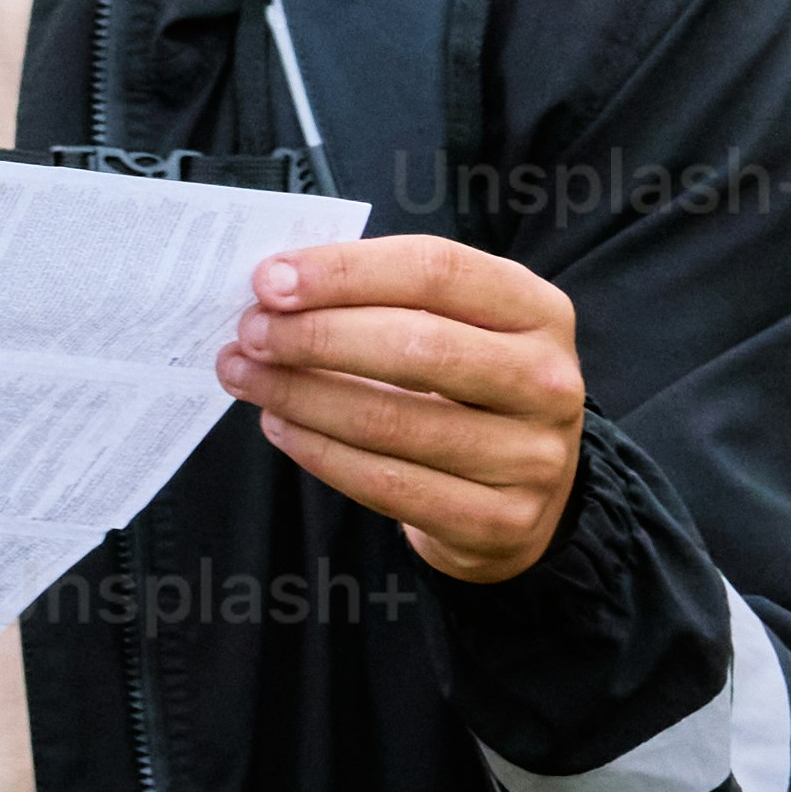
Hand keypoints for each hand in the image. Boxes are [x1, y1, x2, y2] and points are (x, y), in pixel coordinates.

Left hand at [223, 235, 587, 581]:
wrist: (525, 495)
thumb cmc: (464, 385)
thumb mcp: (453, 324)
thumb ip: (380, 297)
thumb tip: (273, 287)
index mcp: (536, 310)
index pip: (436, 270)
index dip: (345, 271)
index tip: (269, 279)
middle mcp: (547, 380)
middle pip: (417, 345)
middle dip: (315, 336)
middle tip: (250, 333)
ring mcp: (532, 457)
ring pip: (392, 420)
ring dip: (299, 395)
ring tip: (243, 375)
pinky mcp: (502, 520)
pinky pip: (388, 484)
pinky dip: (319, 452)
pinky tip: (280, 426)